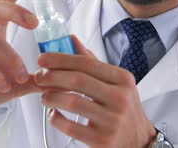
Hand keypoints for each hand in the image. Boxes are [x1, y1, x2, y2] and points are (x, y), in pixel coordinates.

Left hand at [35, 35, 155, 147]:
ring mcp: (112, 120)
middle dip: (52, 76)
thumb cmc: (123, 109)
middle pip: (78, 80)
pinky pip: (70, 127)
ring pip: (72, 102)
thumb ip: (92, 63)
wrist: (139, 142)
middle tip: (39, 77)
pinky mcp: (102, 140)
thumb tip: (71, 39)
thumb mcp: (116, 84)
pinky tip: (53, 115)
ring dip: (52, 97)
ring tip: (44, 97)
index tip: (43, 58)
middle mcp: (120, 98)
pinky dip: (56, 119)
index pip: (87, 63)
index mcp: (123, 79)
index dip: (61, 59)